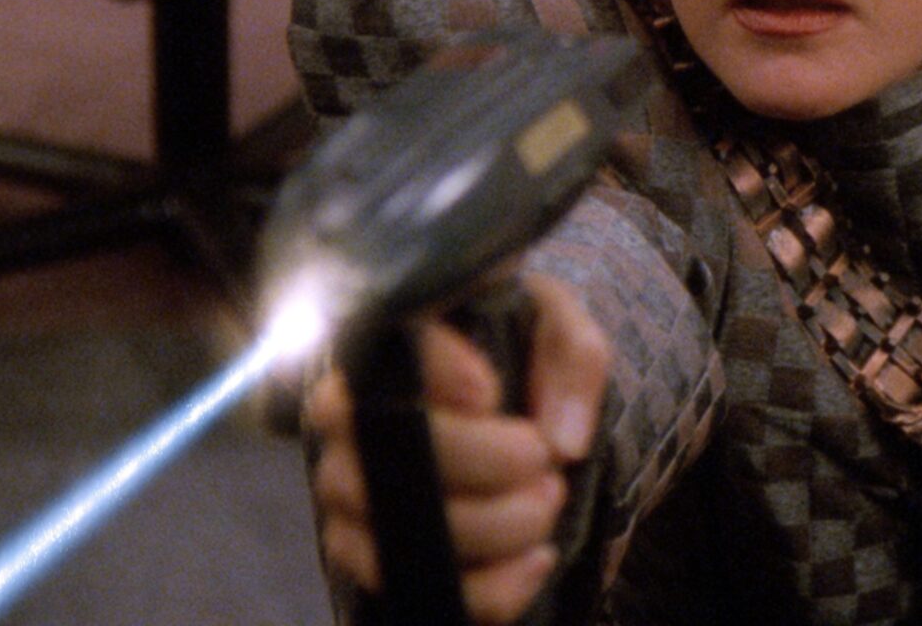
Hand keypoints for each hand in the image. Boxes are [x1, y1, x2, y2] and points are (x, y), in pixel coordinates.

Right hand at [305, 275, 610, 625]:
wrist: (524, 428)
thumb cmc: (526, 360)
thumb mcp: (558, 329)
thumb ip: (571, 356)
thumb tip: (561, 440)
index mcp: (387, 348)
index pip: (380, 351)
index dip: (432, 374)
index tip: (490, 393)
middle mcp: (350, 425)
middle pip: (389, 449)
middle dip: (483, 462)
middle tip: (543, 458)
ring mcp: (352, 500)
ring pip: (400, 529)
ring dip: (493, 527)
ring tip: (547, 503)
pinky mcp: (376, 562)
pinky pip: (422, 592)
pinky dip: (490, 589)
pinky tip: (537, 559)